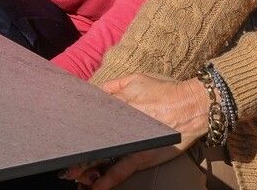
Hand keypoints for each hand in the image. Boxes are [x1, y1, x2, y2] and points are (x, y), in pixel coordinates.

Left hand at [68, 74, 209, 188]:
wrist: (195, 105)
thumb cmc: (168, 89)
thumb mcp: (139, 78)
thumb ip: (115, 85)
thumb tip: (95, 90)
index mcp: (120, 102)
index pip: (92, 113)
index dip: (76, 124)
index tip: (63, 130)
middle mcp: (123, 122)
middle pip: (93, 136)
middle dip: (76, 147)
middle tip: (60, 157)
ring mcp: (132, 141)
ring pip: (102, 155)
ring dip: (85, 165)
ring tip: (71, 173)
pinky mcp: (143, 155)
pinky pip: (121, 170)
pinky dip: (107, 180)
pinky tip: (95, 188)